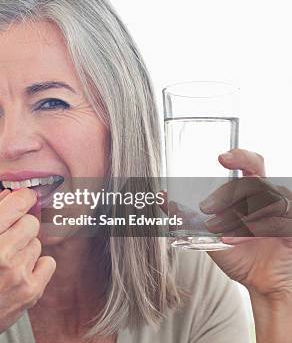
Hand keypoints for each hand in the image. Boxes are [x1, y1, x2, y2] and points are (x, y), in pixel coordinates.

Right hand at [0, 188, 55, 342]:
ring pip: (38, 243)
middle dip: (22, 227)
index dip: (24, 198)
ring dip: (26, 249)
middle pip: (32, 221)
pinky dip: (38, 267)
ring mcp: (17, 271)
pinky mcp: (30, 290)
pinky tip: (19, 275)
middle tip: (9, 241)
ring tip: (7, 264)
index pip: (18, 201)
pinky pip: (49, 263)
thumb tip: (9, 194)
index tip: (26, 200)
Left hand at [201, 149, 291, 300]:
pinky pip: (274, 222)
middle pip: (251, 183)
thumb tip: (163, 197)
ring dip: (235, 216)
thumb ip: (187, 215)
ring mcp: (286, 212)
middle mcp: (272, 198)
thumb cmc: (240, 256)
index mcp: (254, 193)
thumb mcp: (207, 235)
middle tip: (204, 208)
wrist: (262, 285)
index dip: (240, 156)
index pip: (251, 165)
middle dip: (225, 194)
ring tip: (215, 230)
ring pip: (262, 201)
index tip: (221, 158)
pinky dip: (249, 230)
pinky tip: (230, 240)